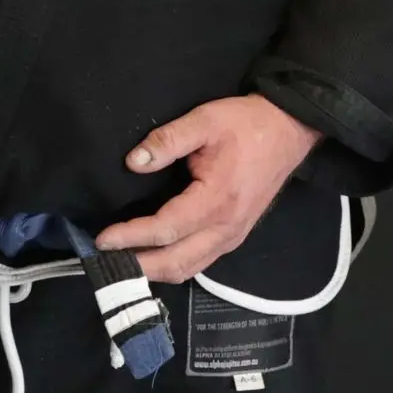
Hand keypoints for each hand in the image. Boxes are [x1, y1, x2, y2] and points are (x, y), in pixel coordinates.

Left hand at [93, 93, 320, 282]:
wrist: (289, 130)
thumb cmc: (247, 124)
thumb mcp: (205, 120)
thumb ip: (167, 140)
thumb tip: (133, 162)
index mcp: (217, 200)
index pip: (166, 229)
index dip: (132, 236)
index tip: (103, 238)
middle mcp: (226, 228)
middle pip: (176, 262)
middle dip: (138, 266)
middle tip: (104, 262)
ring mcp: (233, 236)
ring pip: (188, 268)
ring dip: (154, 271)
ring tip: (122, 264)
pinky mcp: (235, 236)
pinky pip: (200, 262)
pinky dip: (173, 265)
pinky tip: (152, 258)